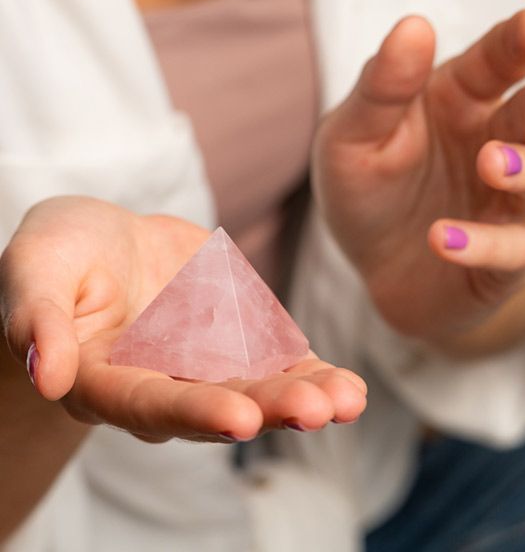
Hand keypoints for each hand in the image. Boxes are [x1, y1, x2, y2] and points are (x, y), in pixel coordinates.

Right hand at [0, 197, 365, 442]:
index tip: (239, 419)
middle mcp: (163, 385)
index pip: (149, 403)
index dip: (192, 412)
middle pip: (216, 407)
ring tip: (346, 401)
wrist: (110, 243)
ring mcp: (206, 367)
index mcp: (107, 379)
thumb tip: (45, 373)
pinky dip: (313, 375)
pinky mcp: (238, 342)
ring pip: (257, 391)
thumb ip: (38, 315)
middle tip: (314, 413)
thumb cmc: (66, 253)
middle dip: (266, 410)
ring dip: (303, 400)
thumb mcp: (37, 264)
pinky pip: (280, 364)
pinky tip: (347, 387)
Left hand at [313, 8, 524, 347]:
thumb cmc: (364, 191)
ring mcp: (504, 203)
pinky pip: (509, 252)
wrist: (370, 265)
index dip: (520, 42)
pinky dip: (482, 245)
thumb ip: (380, 90)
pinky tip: (440, 238)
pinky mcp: (503, 260)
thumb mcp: (351, 139)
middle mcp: (492, 145)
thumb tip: (414, 26)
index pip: (497, 61)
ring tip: (490, 163)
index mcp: (459, 103)